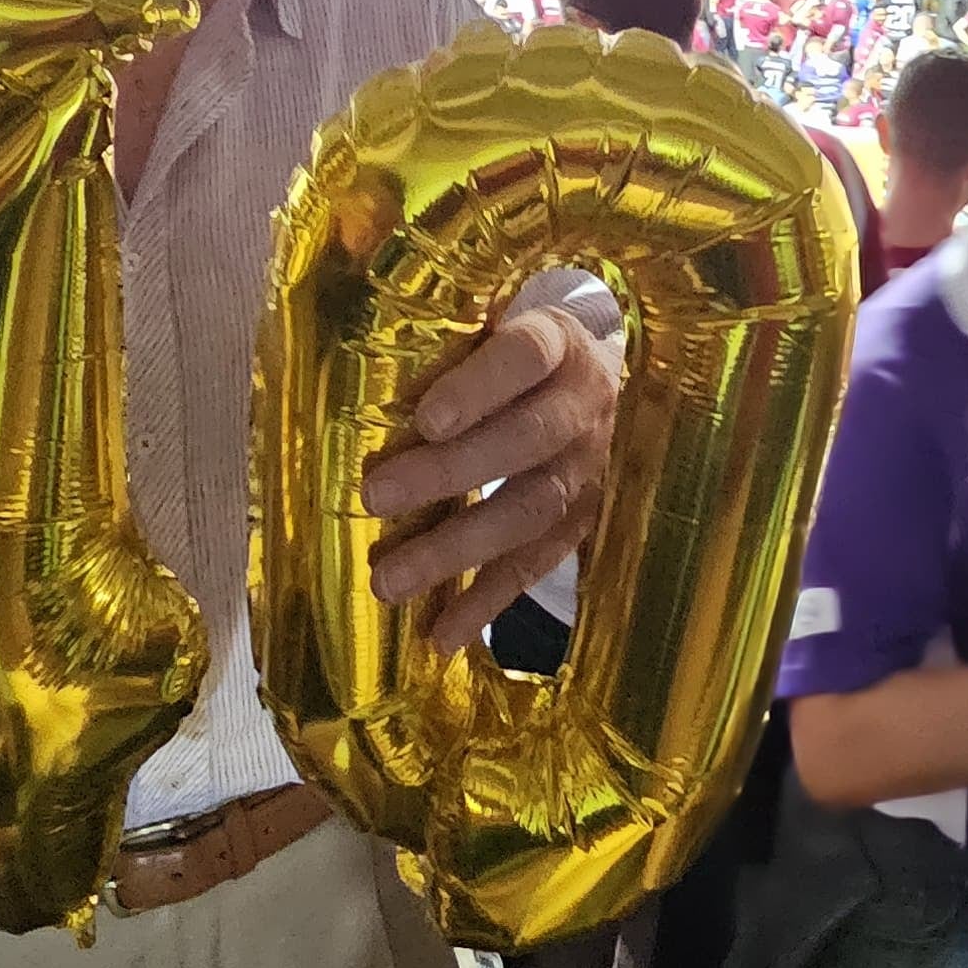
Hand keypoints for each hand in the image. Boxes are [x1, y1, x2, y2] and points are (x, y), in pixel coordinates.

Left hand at [362, 304, 618, 650]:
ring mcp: (590, 470)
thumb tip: (362, 397)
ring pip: (530, 511)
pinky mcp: (584, 523)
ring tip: (390, 581)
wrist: (605, 381)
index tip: (425, 420)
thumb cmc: (517, 355)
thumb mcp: (496, 331)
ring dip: (457, 550)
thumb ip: (448, 354)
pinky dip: (487, 604)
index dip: (478, 389)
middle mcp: (584, 405)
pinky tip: (442, 635)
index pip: (525, 357)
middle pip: (525, 440)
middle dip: (449, 473)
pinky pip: (536, 567)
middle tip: (375, 497)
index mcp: (558, 343)